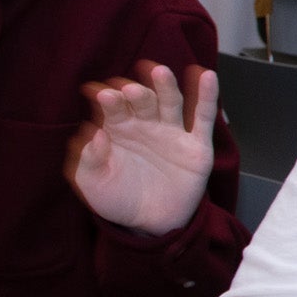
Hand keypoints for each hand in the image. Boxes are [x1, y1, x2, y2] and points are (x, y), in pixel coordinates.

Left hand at [69, 61, 217, 236]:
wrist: (150, 224)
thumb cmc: (118, 199)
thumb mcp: (93, 184)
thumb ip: (89, 160)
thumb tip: (94, 134)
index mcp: (118, 129)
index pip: (113, 107)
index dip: (108, 99)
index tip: (101, 95)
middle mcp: (146, 125)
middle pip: (143, 101)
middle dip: (136, 93)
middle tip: (129, 90)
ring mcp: (172, 133)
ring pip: (171, 103)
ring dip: (166, 86)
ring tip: (159, 72)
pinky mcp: (196, 146)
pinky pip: (202, 118)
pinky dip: (206, 97)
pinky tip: (206, 77)